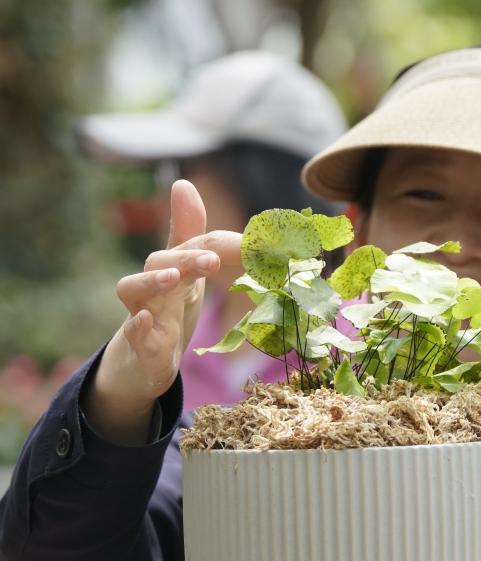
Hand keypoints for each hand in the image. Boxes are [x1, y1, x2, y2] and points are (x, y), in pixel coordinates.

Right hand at [83, 180, 242, 443]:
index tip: (252, 246)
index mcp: (173, 268)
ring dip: (152, 282)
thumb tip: (183, 183)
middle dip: (185, 257)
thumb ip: (193, 234)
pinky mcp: (141, 348)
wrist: (143, 362)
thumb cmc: (169, 309)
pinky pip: (133, 336)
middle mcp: (153, 286)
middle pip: (159, 261)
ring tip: (172, 279)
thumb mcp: (186, 273)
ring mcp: (143, 316)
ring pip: (132, 290)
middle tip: (212, 259)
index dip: (220, 245)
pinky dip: (138, 328)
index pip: (192, 247)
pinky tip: (144, 321)